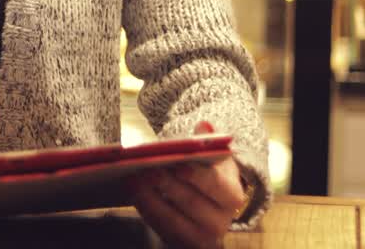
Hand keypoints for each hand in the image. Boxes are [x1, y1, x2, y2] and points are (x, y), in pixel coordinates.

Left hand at [127, 123, 247, 248]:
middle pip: (190, 201)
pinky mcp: (180, 243)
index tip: (178, 164)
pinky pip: (159, 226)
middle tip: (147, 168)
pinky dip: (145, 207)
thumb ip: (208, 142)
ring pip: (171, 216)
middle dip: (167, 183)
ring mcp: (200, 236)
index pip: (216, 184)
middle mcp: (220, 221)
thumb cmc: (208, 177)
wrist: (207, 209)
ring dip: (150, 196)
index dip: (197, 175)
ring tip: (133, 177)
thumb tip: (204, 126)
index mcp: (232, 196)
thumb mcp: (213, 160)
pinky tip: (132, 191)